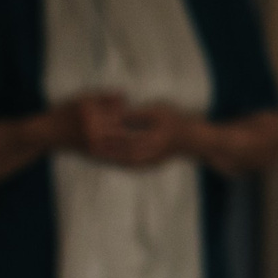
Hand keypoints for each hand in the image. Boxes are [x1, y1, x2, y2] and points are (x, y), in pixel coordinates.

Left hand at [75, 98, 204, 167]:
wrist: (192, 140)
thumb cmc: (176, 120)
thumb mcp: (158, 111)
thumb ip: (137, 114)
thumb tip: (115, 114)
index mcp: (153, 139)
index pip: (126, 136)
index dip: (109, 131)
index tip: (94, 125)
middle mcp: (150, 154)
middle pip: (120, 150)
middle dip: (103, 146)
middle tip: (86, 140)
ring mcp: (148, 162)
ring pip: (122, 159)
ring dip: (106, 155)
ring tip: (89, 149)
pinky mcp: (146, 165)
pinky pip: (127, 164)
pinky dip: (114, 159)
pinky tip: (103, 155)